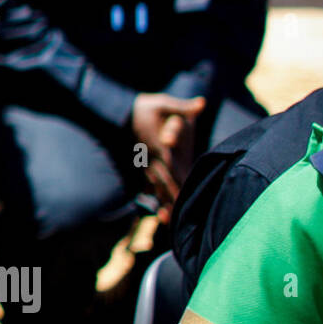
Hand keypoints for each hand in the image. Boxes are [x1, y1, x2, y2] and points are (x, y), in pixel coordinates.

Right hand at [131, 94, 204, 221]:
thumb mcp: (164, 103)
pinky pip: (151, 184)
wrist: (121, 111)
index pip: (171, 166)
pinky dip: (156, 196)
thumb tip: (201, 103)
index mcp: (159, 145)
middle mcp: (152, 158)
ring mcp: (146, 163)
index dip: (178, 182)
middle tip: (178, 219)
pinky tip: (161, 211)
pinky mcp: (145, 165)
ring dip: (163, 201)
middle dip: (171, 199)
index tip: (185, 197)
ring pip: (156, 186)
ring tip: (168, 220)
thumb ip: (183, 107)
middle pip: (164, 182)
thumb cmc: (146, 107)